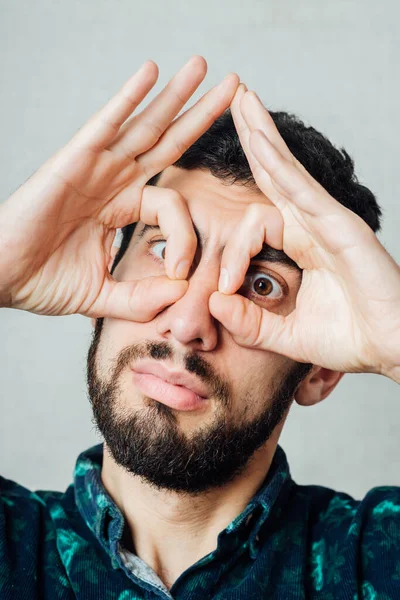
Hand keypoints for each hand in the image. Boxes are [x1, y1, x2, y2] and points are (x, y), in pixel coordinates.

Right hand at [0, 57, 238, 320]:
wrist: (2, 277)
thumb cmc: (44, 282)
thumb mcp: (104, 296)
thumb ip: (142, 298)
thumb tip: (182, 293)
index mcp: (122, 209)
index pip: (173, 205)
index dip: (187, 236)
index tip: (181, 271)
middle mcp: (114, 181)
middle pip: (169, 142)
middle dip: (202, 115)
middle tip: (235, 87)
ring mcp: (96, 167)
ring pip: (145, 125)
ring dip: (176, 95)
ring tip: (202, 64)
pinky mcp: (73, 161)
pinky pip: (105, 123)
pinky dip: (127, 97)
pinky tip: (151, 71)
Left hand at [209, 86, 399, 382]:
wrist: (391, 348)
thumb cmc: (348, 338)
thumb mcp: (287, 334)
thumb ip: (250, 323)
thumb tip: (212, 302)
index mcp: (301, 245)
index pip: (256, 223)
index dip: (231, 250)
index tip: (221, 289)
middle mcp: (313, 226)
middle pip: (275, 174)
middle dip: (253, 139)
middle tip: (234, 102)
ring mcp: (328, 222)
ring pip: (288, 170)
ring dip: (263, 135)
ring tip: (243, 99)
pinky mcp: (342, 227)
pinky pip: (305, 191)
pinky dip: (282, 166)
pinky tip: (261, 141)